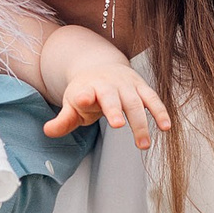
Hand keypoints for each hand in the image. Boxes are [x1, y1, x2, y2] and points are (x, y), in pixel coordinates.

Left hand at [46, 60, 172, 148]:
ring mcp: (126, 85)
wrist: (100, 67)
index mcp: (87, 88)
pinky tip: (166, 127)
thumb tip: (48, 131)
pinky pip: (153, 99)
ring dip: (141, 122)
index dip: (83, 96)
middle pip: (111, 97)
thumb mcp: (71, 105)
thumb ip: (63, 120)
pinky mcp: (141, 88)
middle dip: (114, 109)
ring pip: (135, 102)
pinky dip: (160, 112)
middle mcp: (107, 85)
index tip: (82, 100)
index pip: (84, 92)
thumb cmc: (85, 92)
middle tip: (117, 125)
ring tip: (143, 145)